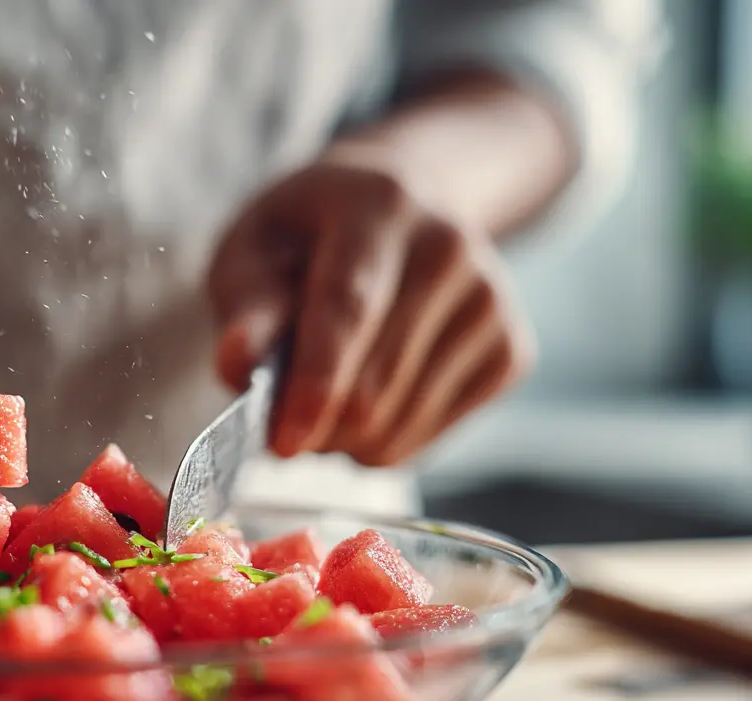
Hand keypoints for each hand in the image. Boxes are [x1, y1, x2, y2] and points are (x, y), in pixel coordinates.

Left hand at [208, 154, 533, 465]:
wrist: (402, 208)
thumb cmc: (309, 237)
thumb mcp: (253, 248)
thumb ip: (244, 305)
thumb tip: (239, 363)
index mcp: (380, 207)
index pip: (348, 309)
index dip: (315, 382)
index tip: (283, 442)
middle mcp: (449, 248)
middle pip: (375, 382)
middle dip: (313, 424)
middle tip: (278, 419)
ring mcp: (490, 302)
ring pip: (401, 422)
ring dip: (343, 439)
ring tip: (324, 398)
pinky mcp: (512, 352)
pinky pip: (429, 437)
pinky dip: (384, 442)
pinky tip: (372, 396)